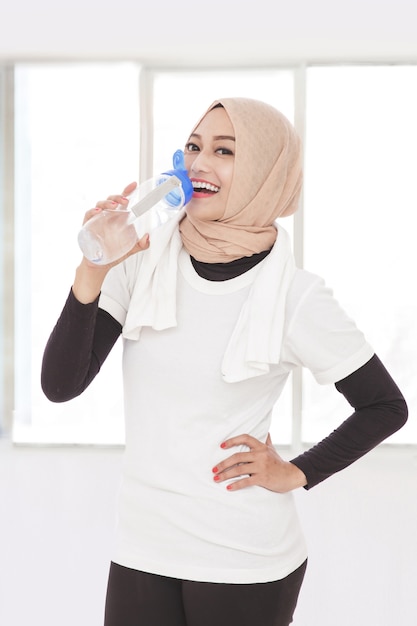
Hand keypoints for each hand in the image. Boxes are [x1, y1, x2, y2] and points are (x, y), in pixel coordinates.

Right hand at [73, 183, 149, 303]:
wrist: (100, 265)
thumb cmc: (114, 253)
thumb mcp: (131, 249)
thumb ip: (141, 244)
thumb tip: (148, 237)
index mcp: (118, 218)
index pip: (122, 201)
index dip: (127, 192)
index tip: (134, 185)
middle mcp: (107, 216)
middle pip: (111, 200)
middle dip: (118, 196)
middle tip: (126, 200)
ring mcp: (97, 220)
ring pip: (100, 205)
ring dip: (107, 203)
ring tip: (114, 206)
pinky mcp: (88, 226)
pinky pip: (88, 215)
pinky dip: (92, 212)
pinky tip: (98, 212)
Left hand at [212, 433, 306, 492]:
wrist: (291, 475)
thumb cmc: (279, 462)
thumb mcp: (272, 449)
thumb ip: (266, 440)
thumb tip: (265, 431)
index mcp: (261, 447)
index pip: (245, 438)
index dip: (232, 440)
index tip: (221, 446)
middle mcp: (260, 454)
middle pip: (237, 457)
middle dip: (223, 464)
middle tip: (213, 469)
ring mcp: (261, 466)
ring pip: (239, 469)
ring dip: (225, 475)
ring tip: (216, 479)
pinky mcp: (263, 478)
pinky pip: (246, 481)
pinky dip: (236, 484)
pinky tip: (228, 487)